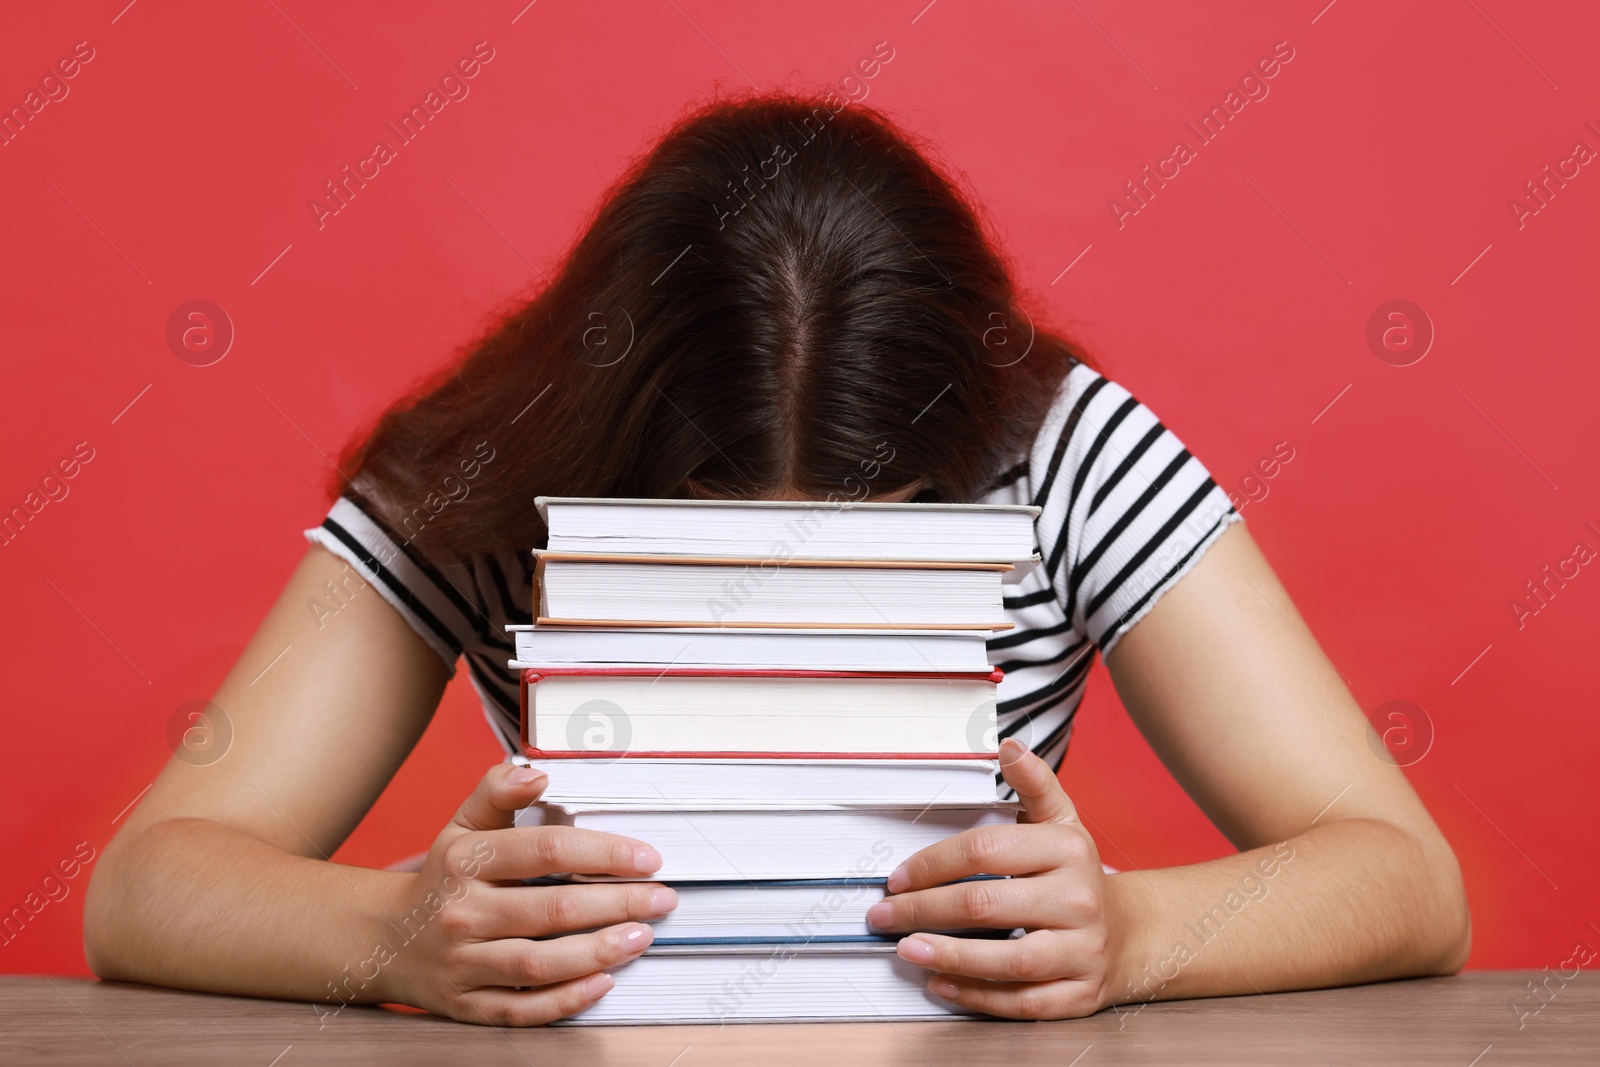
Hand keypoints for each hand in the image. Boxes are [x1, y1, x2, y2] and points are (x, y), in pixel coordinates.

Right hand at [376, 763, 676, 1024]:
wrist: (386, 938)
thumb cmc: (443, 877)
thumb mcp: (462, 825)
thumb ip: (498, 791)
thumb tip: (537, 772)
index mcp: (465, 861)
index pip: (546, 851)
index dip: (603, 853)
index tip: (646, 858)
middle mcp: (462, 914)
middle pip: (552, 910)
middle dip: (617, 904)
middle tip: (661, 900)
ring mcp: (463, 963)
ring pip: (539, 964)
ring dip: (599, 953)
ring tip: (642, 937)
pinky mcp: (466, 1005)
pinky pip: (522, 1009)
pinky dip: (566, 1000)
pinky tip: (604, 982)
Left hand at [864, 738, 1125, 1018]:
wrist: (1127, 933)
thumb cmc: (1073, 874)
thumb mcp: (1060, 821)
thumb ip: (1033, 784)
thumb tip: (1009, 745)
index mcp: (1067, 849)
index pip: (986, 850)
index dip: (933, 863)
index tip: (896, 877)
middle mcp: (1078, 899)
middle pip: (986, 904)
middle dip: (924, 910)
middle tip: (883, 916)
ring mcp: (1082, 950)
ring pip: (1008, 959)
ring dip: (948, 956)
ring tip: (906, 950)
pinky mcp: (1079, 993)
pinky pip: (1023, 1002)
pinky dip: (978, 996)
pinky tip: (942, 984)